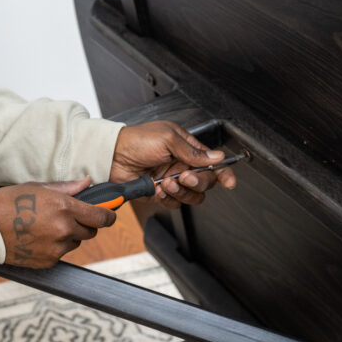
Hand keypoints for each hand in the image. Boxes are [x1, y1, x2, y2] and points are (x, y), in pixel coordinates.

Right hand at [0, 179, 115, 268]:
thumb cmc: (6, 202)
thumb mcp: (36, 187)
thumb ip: (66, 188)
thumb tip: (87, 183)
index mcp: (64, 207)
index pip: (101, 217)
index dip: (108, 215)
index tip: (108, 214)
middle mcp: (64, 229)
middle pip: (91, 231)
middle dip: (85, 224)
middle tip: (67, 217)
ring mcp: (56, 248)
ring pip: (75, 242)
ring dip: (68, 235)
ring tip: (45, 227)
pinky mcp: (48, 261)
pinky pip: (61, 254)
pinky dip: (54, 247)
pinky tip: (37, 238)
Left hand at [109, 121, 236, 208]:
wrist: (112, 155)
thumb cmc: (137, 140)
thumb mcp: (167, 138)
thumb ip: (192, 150)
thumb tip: (216, 156)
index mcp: (187, 149)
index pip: (213, 163)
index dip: (224, 173)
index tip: (229, 182)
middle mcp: (182, 165)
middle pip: (205, 182)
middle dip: (197, 181)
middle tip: (183, 175)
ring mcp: (172, 181)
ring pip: (192, 196)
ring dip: (182, 191)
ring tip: (166, 182)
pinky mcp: (160, 194)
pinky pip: (174, 203)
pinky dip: (168, 198)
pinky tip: (157, 189)